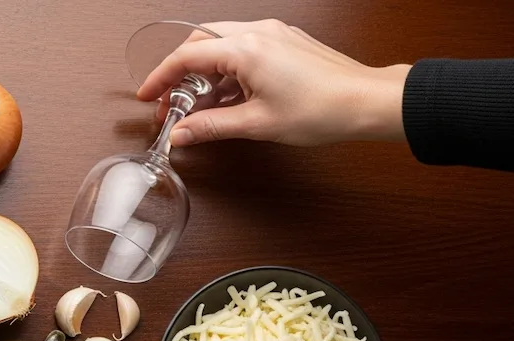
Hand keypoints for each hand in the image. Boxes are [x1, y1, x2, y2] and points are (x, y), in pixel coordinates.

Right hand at [136, 19, 410, 146]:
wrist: (366, 102)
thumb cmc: (322, 109)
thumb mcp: (256, 123)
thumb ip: (211, 126)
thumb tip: (181, 134)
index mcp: (245, 48)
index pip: (186, 56)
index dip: (160, 78)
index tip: (147, 96)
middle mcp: (258, 32)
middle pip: (201, 44)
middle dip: (180, 74)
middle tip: (171, 104)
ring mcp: (274, 35)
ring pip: (222, 46)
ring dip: (205, 75)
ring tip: (200, 108)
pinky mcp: (286, 43)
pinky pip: (244, 50)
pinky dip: (228, 71)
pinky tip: (228, 100)